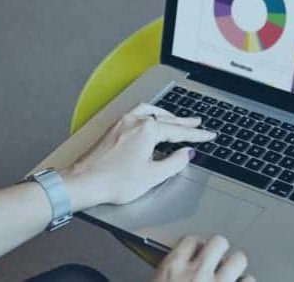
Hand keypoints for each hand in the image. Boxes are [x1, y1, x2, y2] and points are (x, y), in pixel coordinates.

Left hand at [62, 103, 215, 209]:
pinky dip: (151, 114)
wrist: (85, 181)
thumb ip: (174, 162)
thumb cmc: (114, 180)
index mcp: (147, 130)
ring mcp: (123, 122)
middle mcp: (135, 121)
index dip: (197, 134)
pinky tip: (151, 120)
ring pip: (151, 112)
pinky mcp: (115, 127)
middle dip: (184, 121)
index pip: (179, 131)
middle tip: (197, 122)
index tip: (208, 134)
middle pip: (166, 119)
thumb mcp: (152, 176)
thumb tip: (186, 153)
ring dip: (166, 115)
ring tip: (176, 119)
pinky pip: (138, 113)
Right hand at [151, 235, 254, 281]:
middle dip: (220, 250)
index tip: (198, 250)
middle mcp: (198, 272)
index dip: (197, 244)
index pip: (191, 240)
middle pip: (218, 242)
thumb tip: (172, 275)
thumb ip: (167, 276)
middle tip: (218, 260)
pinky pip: (250, 281)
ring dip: (236, 267)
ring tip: (233, 274)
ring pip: (239, 259)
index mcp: (173, 268)